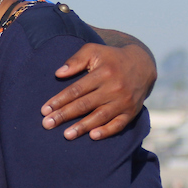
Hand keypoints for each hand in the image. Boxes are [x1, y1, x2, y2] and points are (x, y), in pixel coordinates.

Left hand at [41, 43, 155, 139]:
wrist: (142, 65)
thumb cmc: (111, 58)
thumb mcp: (94, 51)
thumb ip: (76, 60)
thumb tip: (58, 73)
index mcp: (103, 73)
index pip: (76, 90)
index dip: (59, 100)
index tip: (44, 110)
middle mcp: (114, 88)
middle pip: (84, 104)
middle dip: (64, 115)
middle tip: (47, 124)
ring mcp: (123, 101)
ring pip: (100, 116)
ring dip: (82, 127)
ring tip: (66, 135)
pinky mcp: (131, 112)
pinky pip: (119, 124)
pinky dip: (106, 131)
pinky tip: (92, 136)